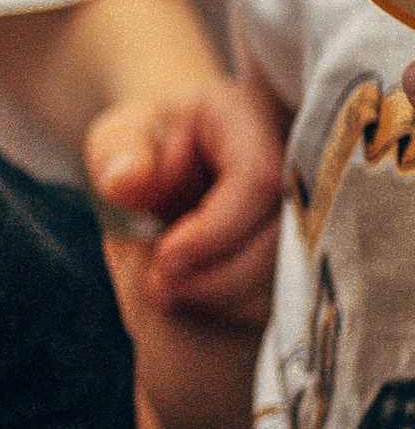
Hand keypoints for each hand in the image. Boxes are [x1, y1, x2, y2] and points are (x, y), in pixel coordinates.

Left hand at [84, 70, 284, 322]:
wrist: (176, 160)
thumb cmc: (146, 146)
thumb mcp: (121, 137)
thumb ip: (119, 153)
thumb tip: (126, 182)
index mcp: (251, 120)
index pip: (258, 178)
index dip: (216, 229)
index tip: (165, 258)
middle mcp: (297, 162)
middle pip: (286, 232)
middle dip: (222, 275)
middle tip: (161, 290)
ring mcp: (310, 208)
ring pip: (295, 271)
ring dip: (230, 298)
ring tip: (170, 296)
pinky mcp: (303, 249)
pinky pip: (289, 290)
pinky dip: (241, 308)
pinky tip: (197, 302)